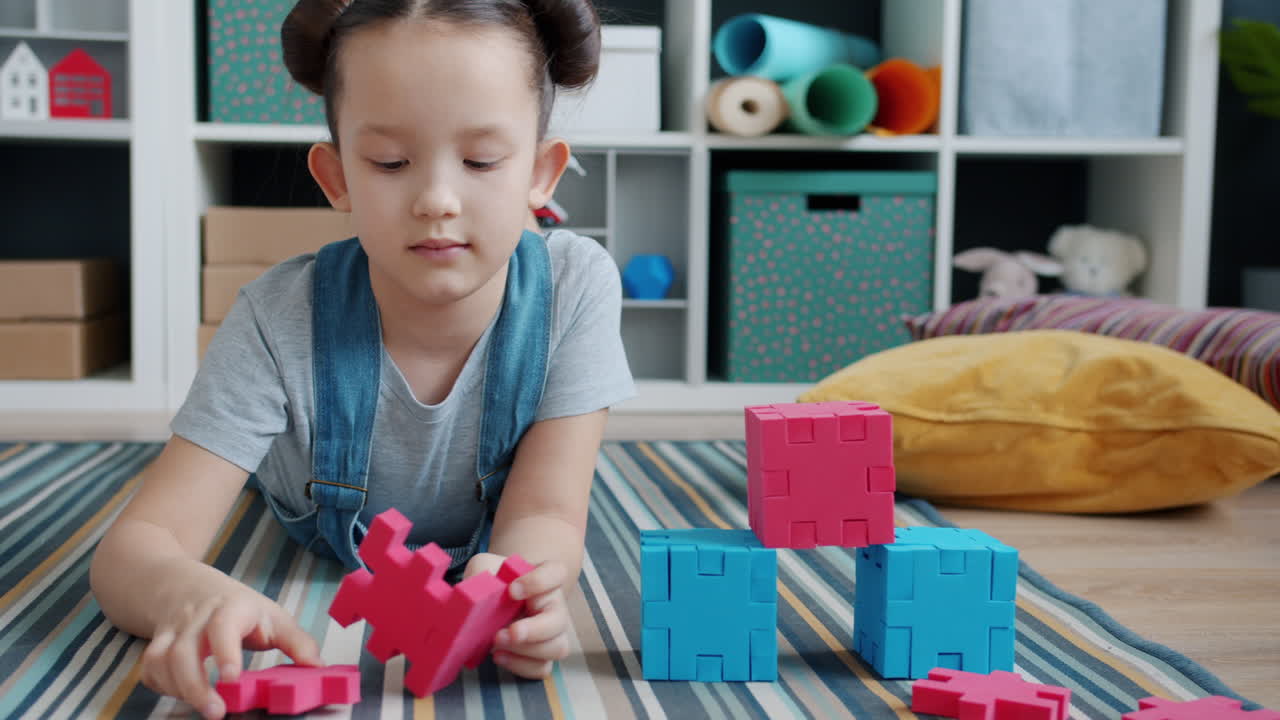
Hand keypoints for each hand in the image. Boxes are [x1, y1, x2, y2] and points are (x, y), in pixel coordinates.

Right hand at [139, 566, 321, 719]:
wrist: (185, 585)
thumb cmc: (237, 606)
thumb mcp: (273, 616)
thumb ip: (297, 642)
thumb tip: (318, 667)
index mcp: (230, 608)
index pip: (223, 626)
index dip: (225, 651)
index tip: (233, 677)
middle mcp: (197, 618)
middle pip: (184, 651)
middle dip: (195, 685)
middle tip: (216, 711)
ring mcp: (173, 631)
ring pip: (161, 660)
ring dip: (177, 688)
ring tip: (204, 707)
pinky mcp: (156, 644)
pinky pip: (148, 668)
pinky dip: (160, 685)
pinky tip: (180, 694)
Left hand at [491, 560, 571, 677]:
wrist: (499, 597)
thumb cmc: (497, 579)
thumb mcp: (485, 567)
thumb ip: (480, 574)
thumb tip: (471, 596)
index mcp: (546, 576)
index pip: (556, 573)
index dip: (539, 582)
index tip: (513, 590)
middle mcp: (554, 604)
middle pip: (559, 619)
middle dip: (535, 629)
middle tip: (510, 632)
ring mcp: (553, 632)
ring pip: (557, 647)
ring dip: (527, 651)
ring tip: (497, 643)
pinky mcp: (544, 654)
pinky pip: (542, 667)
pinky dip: (521, 666)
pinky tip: (499, 656)